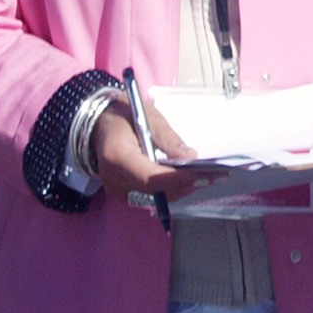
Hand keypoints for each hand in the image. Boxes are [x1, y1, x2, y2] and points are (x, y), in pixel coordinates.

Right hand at [90, 96, 221, 200]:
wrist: (98, 124)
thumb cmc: (124, 115)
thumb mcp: (148, 117)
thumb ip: (168, 140)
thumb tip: (191, 158)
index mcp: (117, 155)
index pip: (150, 176)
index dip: (177, 178)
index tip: (201, 173)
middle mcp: (113, 179)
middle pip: (155, 191)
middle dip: (185, 184)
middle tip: (214, 176)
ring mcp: (116, 189)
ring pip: (155, 197)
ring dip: (181, 188)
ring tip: (207, 177)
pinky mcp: (122, 193)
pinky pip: (149, 195)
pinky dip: (169, 188)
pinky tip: (187, 179)